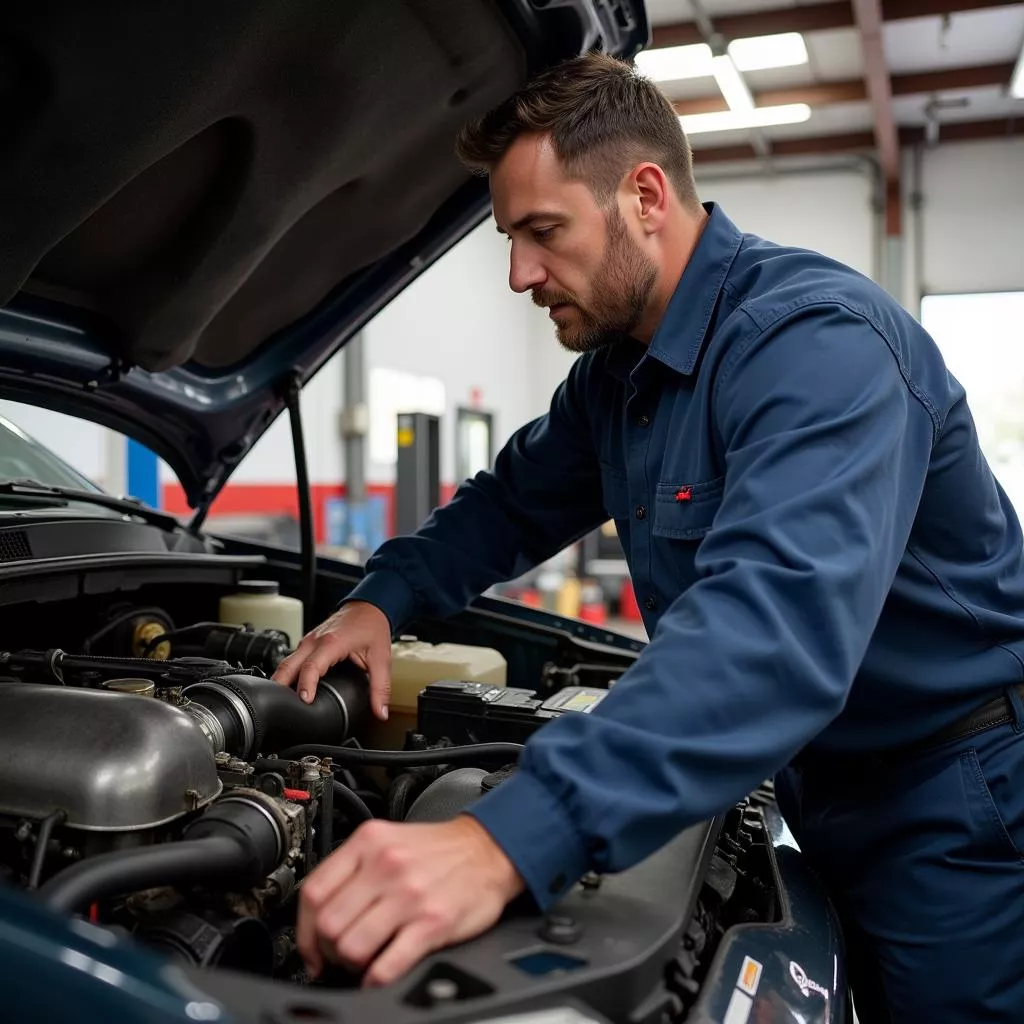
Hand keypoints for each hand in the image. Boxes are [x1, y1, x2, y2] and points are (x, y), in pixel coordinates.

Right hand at [272, 601, 391, 716]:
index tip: (304, 702)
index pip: (310, 668)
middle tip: (283, 708)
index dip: (305, 686)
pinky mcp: (308, 642)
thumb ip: (380, 688)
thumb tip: (380, 712)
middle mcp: (315, 641)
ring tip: (283, 703)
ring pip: (286, 662)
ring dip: (282, 681)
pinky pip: (292, 659)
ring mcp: (309, 640)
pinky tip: (291, 687)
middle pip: (288, 666)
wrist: (369, 607)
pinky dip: (288, 674)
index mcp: (331, 643)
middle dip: (281, 688)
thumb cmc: (372, 627)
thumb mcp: (381, 659)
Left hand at [296, 816, 524, 986]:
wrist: (489, 849)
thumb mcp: (389, 840)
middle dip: (329, 950)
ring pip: (351, 947)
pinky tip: (381, 974)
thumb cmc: (438, 851)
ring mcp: (409, 895)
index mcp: (369, 842)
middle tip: (339, 955)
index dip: (304, 930)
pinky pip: (386, 965)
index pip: (314, 892)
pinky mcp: (432, 922)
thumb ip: (353, 869)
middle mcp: (386, 865)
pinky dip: (376, 979)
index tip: (311, 947)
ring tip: (363, 962)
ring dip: (351, 965)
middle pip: (328, 925)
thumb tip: (318, 914)